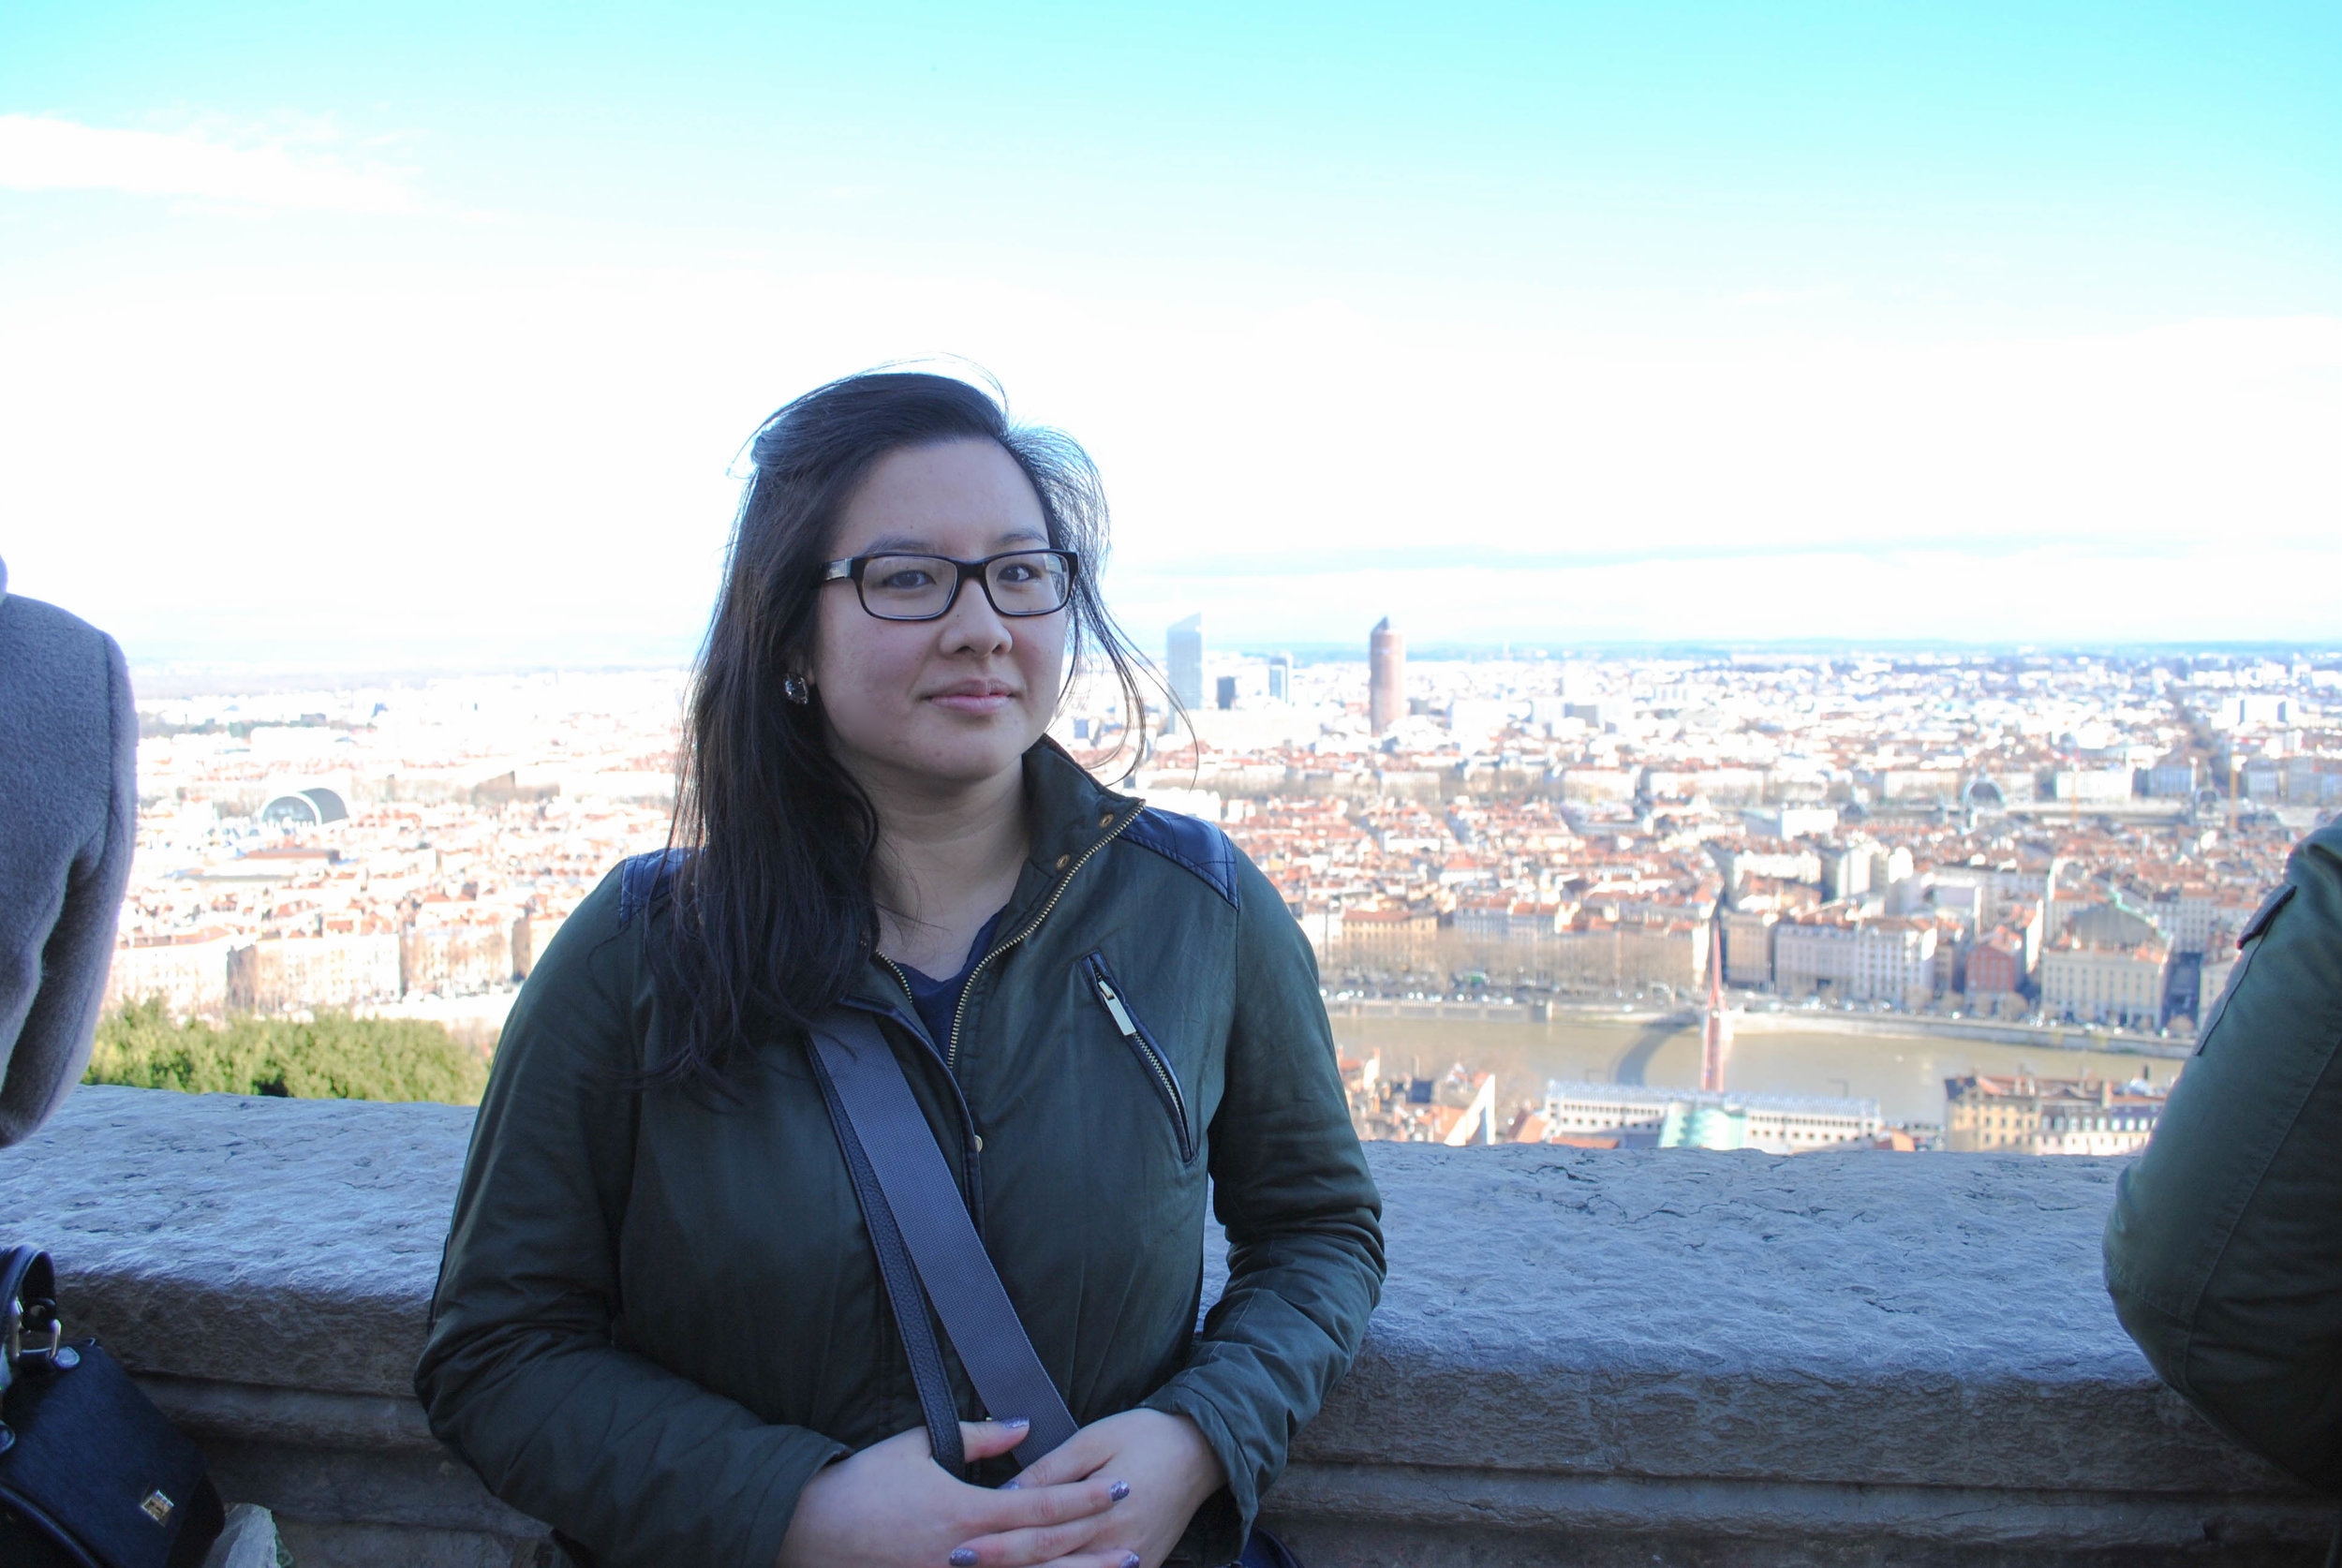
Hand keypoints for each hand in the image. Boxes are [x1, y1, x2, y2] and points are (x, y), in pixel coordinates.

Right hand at [777, 1419, 1126, 1567]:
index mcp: (965, 1511)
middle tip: (1136, 1544)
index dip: (1082, 1499)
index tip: (1117, 1489)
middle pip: (1044, 1557)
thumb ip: (976, 1437)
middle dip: (1092, 1550)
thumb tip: (1024, 1423)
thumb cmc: (860, 1485)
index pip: (1039, 1506)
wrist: (806, 1534)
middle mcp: (966, 1555)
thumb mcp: (916, 1446)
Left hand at [950, 1409, 1226, 1567]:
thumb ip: (1052, 1471)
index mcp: (1101, 1512)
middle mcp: (1116, 1547)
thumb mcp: (1095, 1439)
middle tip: (960, 1566)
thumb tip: (1007, 1494)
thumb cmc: (1146, 1435)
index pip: (1038, 1538)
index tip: (959, 1550)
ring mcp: (1132, 1564)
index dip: (997, 1546)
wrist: (1203, 1452)